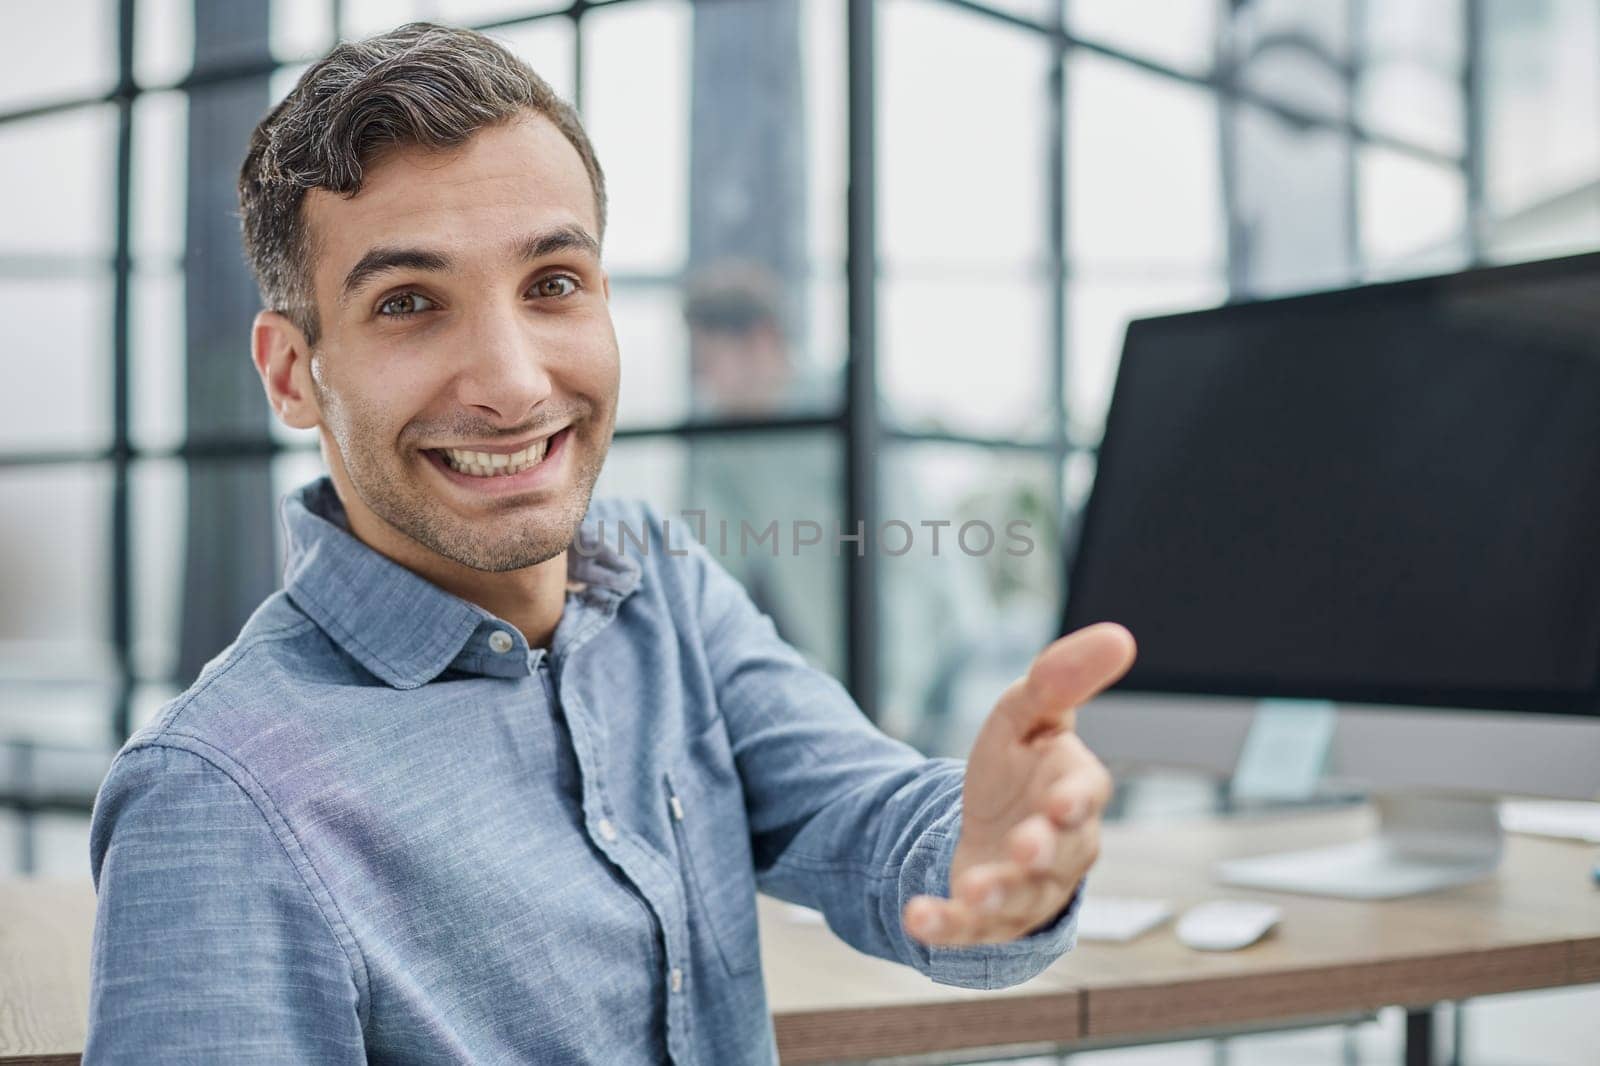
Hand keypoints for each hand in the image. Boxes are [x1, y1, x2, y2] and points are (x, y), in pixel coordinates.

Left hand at [903, 622, 1135, 946]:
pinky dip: (946, 926)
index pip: (1088, 794)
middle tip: (1026, 846)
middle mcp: (1061, 846)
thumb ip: (1061, 679)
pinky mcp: (989, 918)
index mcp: (1073, 789)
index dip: (1079, 799)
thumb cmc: (1018, 768)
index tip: (1064, 801)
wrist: (985, 826)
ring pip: (1022, 897)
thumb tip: (1118, 635)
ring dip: (1000, 894)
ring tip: (974, 890)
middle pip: (1062, 855)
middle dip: (1044, 851)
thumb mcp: (1027, 714)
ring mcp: (1027, 887)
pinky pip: (970, 929)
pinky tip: (917, 917)